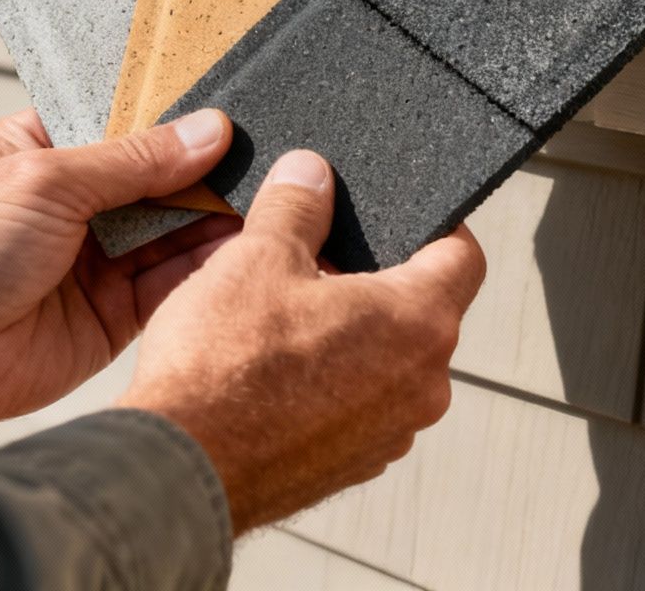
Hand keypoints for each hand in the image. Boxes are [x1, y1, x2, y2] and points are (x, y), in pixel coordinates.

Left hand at [0, 108, 242, 470]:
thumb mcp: (48, 178)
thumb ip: (135, 158)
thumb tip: (207, 131)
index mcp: (43, 150)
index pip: (125, 124)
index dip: (174, 119)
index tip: (229, 109)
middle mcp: (72, 204)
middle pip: (158, 179)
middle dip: (204, 171)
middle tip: (263, 155)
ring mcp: (92, 260)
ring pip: (172, 231)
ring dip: (213, 218)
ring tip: (267, 195)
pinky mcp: (109, 315)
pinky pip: (169, 285)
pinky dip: (204, 268)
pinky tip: (242, 245)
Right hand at [119, 150, 486, 532]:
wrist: (180, 469)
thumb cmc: (224, 369)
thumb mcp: (257, 255)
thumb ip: (297, 205)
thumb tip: (311, 175)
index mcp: (419, 322)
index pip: (463, 256)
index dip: (438, 225)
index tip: (409, 216)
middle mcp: (422, 386)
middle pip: (421, 311)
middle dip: (374, 280)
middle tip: (317, 260)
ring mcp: (390, 433)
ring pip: (387, 362)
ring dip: (350, 336)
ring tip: (283, 319)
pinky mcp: (353, 465)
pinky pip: (357, 407)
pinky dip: (329, 383)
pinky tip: (272, 373)